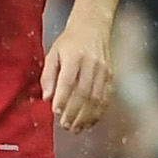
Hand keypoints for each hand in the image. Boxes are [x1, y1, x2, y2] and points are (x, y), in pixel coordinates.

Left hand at [46, 15, 117, 131]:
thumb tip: (47, 98)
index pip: (68, 81)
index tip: (55, 112)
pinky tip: (90, 122)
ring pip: (96, 98)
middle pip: (84, 93)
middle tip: (65, 126)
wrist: (93, 28)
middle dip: (74, 112)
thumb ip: (48, 76)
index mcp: (74, 57)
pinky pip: (106, 97)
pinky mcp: (111, 76)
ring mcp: (104, 71)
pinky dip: (98, 112)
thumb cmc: (68, 43)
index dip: (63, 98)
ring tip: (76, 129)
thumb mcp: (52, 54)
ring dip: (86, 116)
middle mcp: (91, 65)